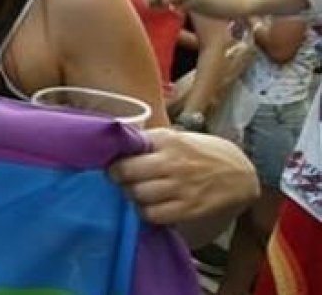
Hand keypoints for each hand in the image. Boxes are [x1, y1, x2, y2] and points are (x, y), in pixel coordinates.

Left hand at [109, 128, 256, 225]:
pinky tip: (150, 207)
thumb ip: (149, 142)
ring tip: (136, 193)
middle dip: (117, 177)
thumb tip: (115, 146)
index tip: (113, 162)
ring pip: (138, 195)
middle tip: (120, 179)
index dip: (114, 157)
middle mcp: (173, 162)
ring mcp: (182, 187)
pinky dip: (146, 212)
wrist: (240, 175)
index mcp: (168, 141)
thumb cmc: (201, 154)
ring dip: (131, 195)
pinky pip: (154, 215)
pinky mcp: (189, 209)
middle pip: (127, 172)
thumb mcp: (177, 138)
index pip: (127, 147)